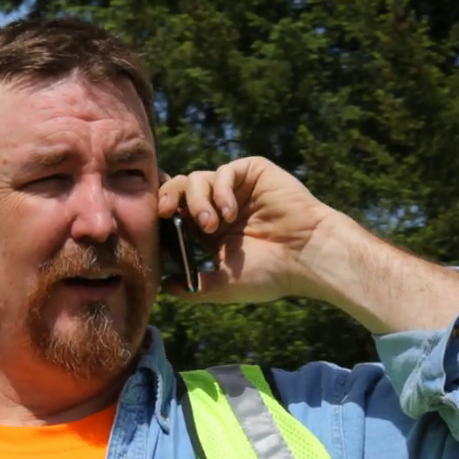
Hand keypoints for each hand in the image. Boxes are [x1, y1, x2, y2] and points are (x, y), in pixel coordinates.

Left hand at [156, 157, 338, 304]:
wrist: (308, 258)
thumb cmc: (271, 275)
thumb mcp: (223, 285)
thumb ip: (192, 287)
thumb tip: (164, 287)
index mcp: (208, 230)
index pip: (174, 212)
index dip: (160, 214)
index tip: (151, 225)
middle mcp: (219, 205)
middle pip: (178, 189)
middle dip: (167, 198)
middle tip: (166, 213)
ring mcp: (235, 188)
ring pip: (197, 178)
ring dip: (197, 200)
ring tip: (211, 225)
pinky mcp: (252, 173)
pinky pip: (224, 171)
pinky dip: (221, 191)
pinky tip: (230, 214)